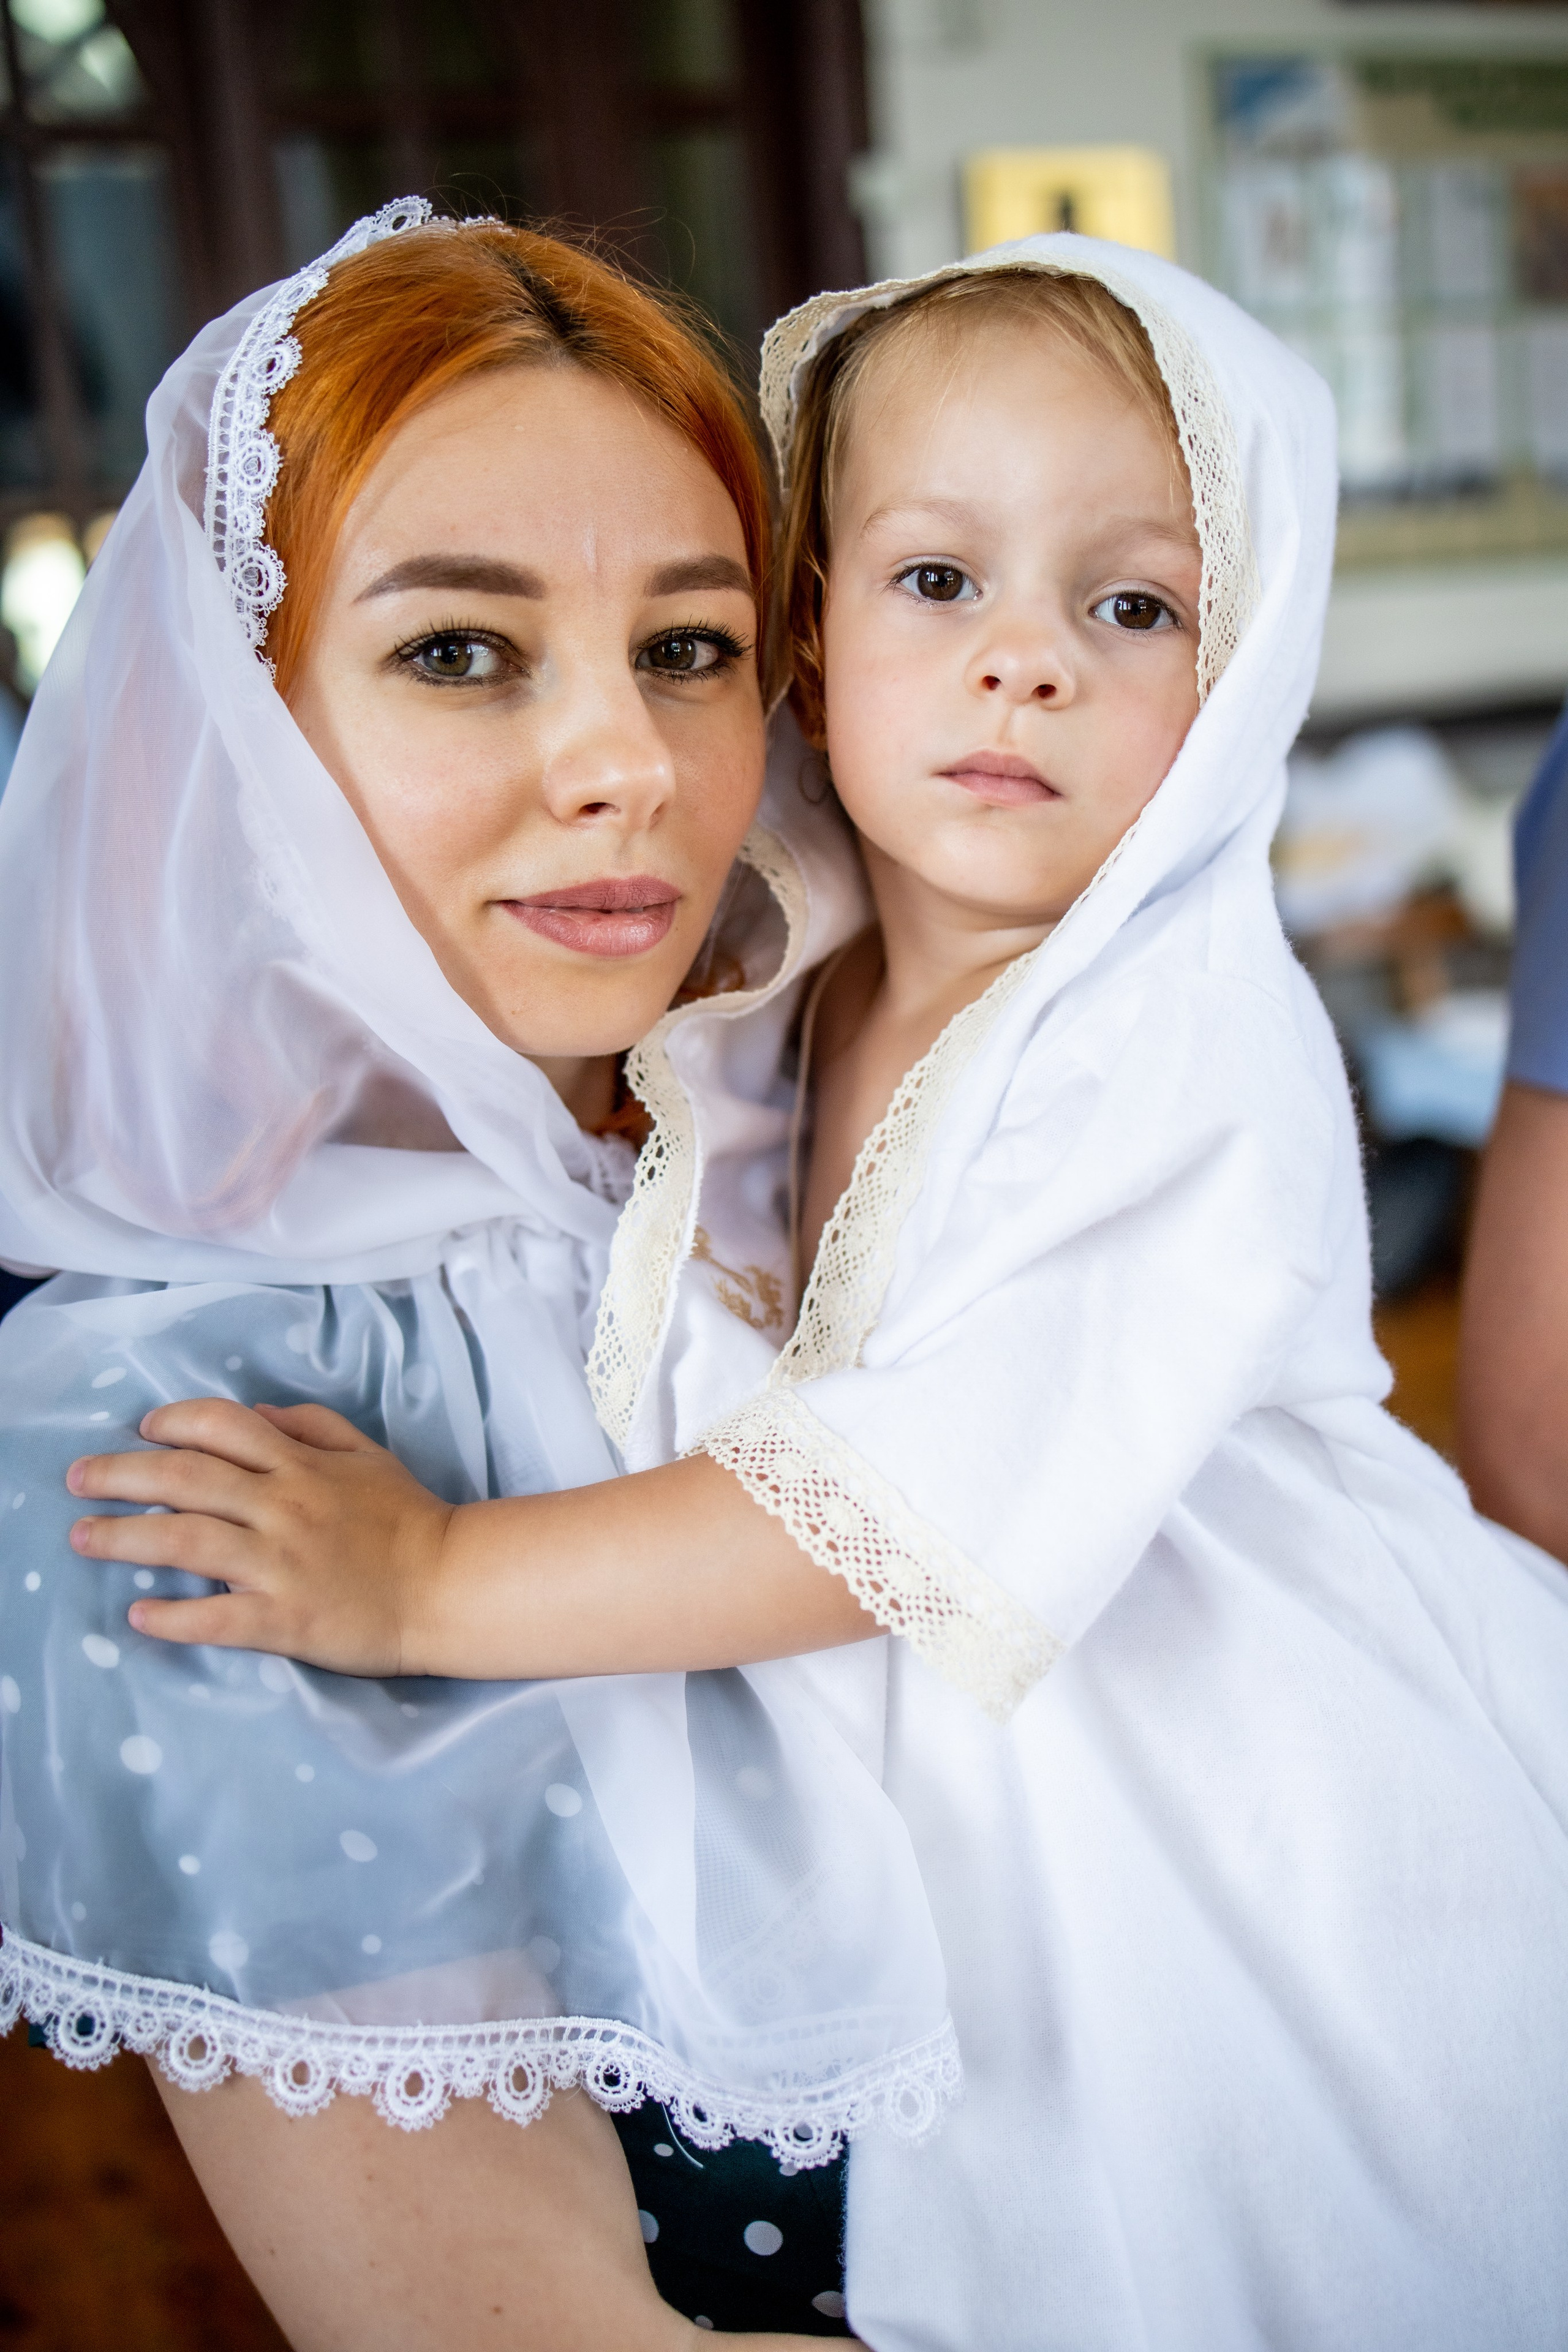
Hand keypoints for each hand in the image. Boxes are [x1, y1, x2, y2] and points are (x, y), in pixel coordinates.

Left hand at [66, 1399, 455, 1673]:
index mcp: (300, 1465)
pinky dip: (172, 1616)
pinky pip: (216, 1617)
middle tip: (78, 1479)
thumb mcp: (368, 1453)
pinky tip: (139, 1615)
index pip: (221, 1425)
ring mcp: (281, 1563)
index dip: (173, 1421)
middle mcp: (283, 1506)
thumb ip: (311, 1425)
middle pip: (184, 1477)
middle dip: (120, 1473)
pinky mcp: (285, 1618)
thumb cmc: (408, 1519)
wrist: (449, 1584)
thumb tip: (255, 1411)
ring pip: (185, 1541)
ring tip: (82, 1539)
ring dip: (123, 1537)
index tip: (142, 1429)